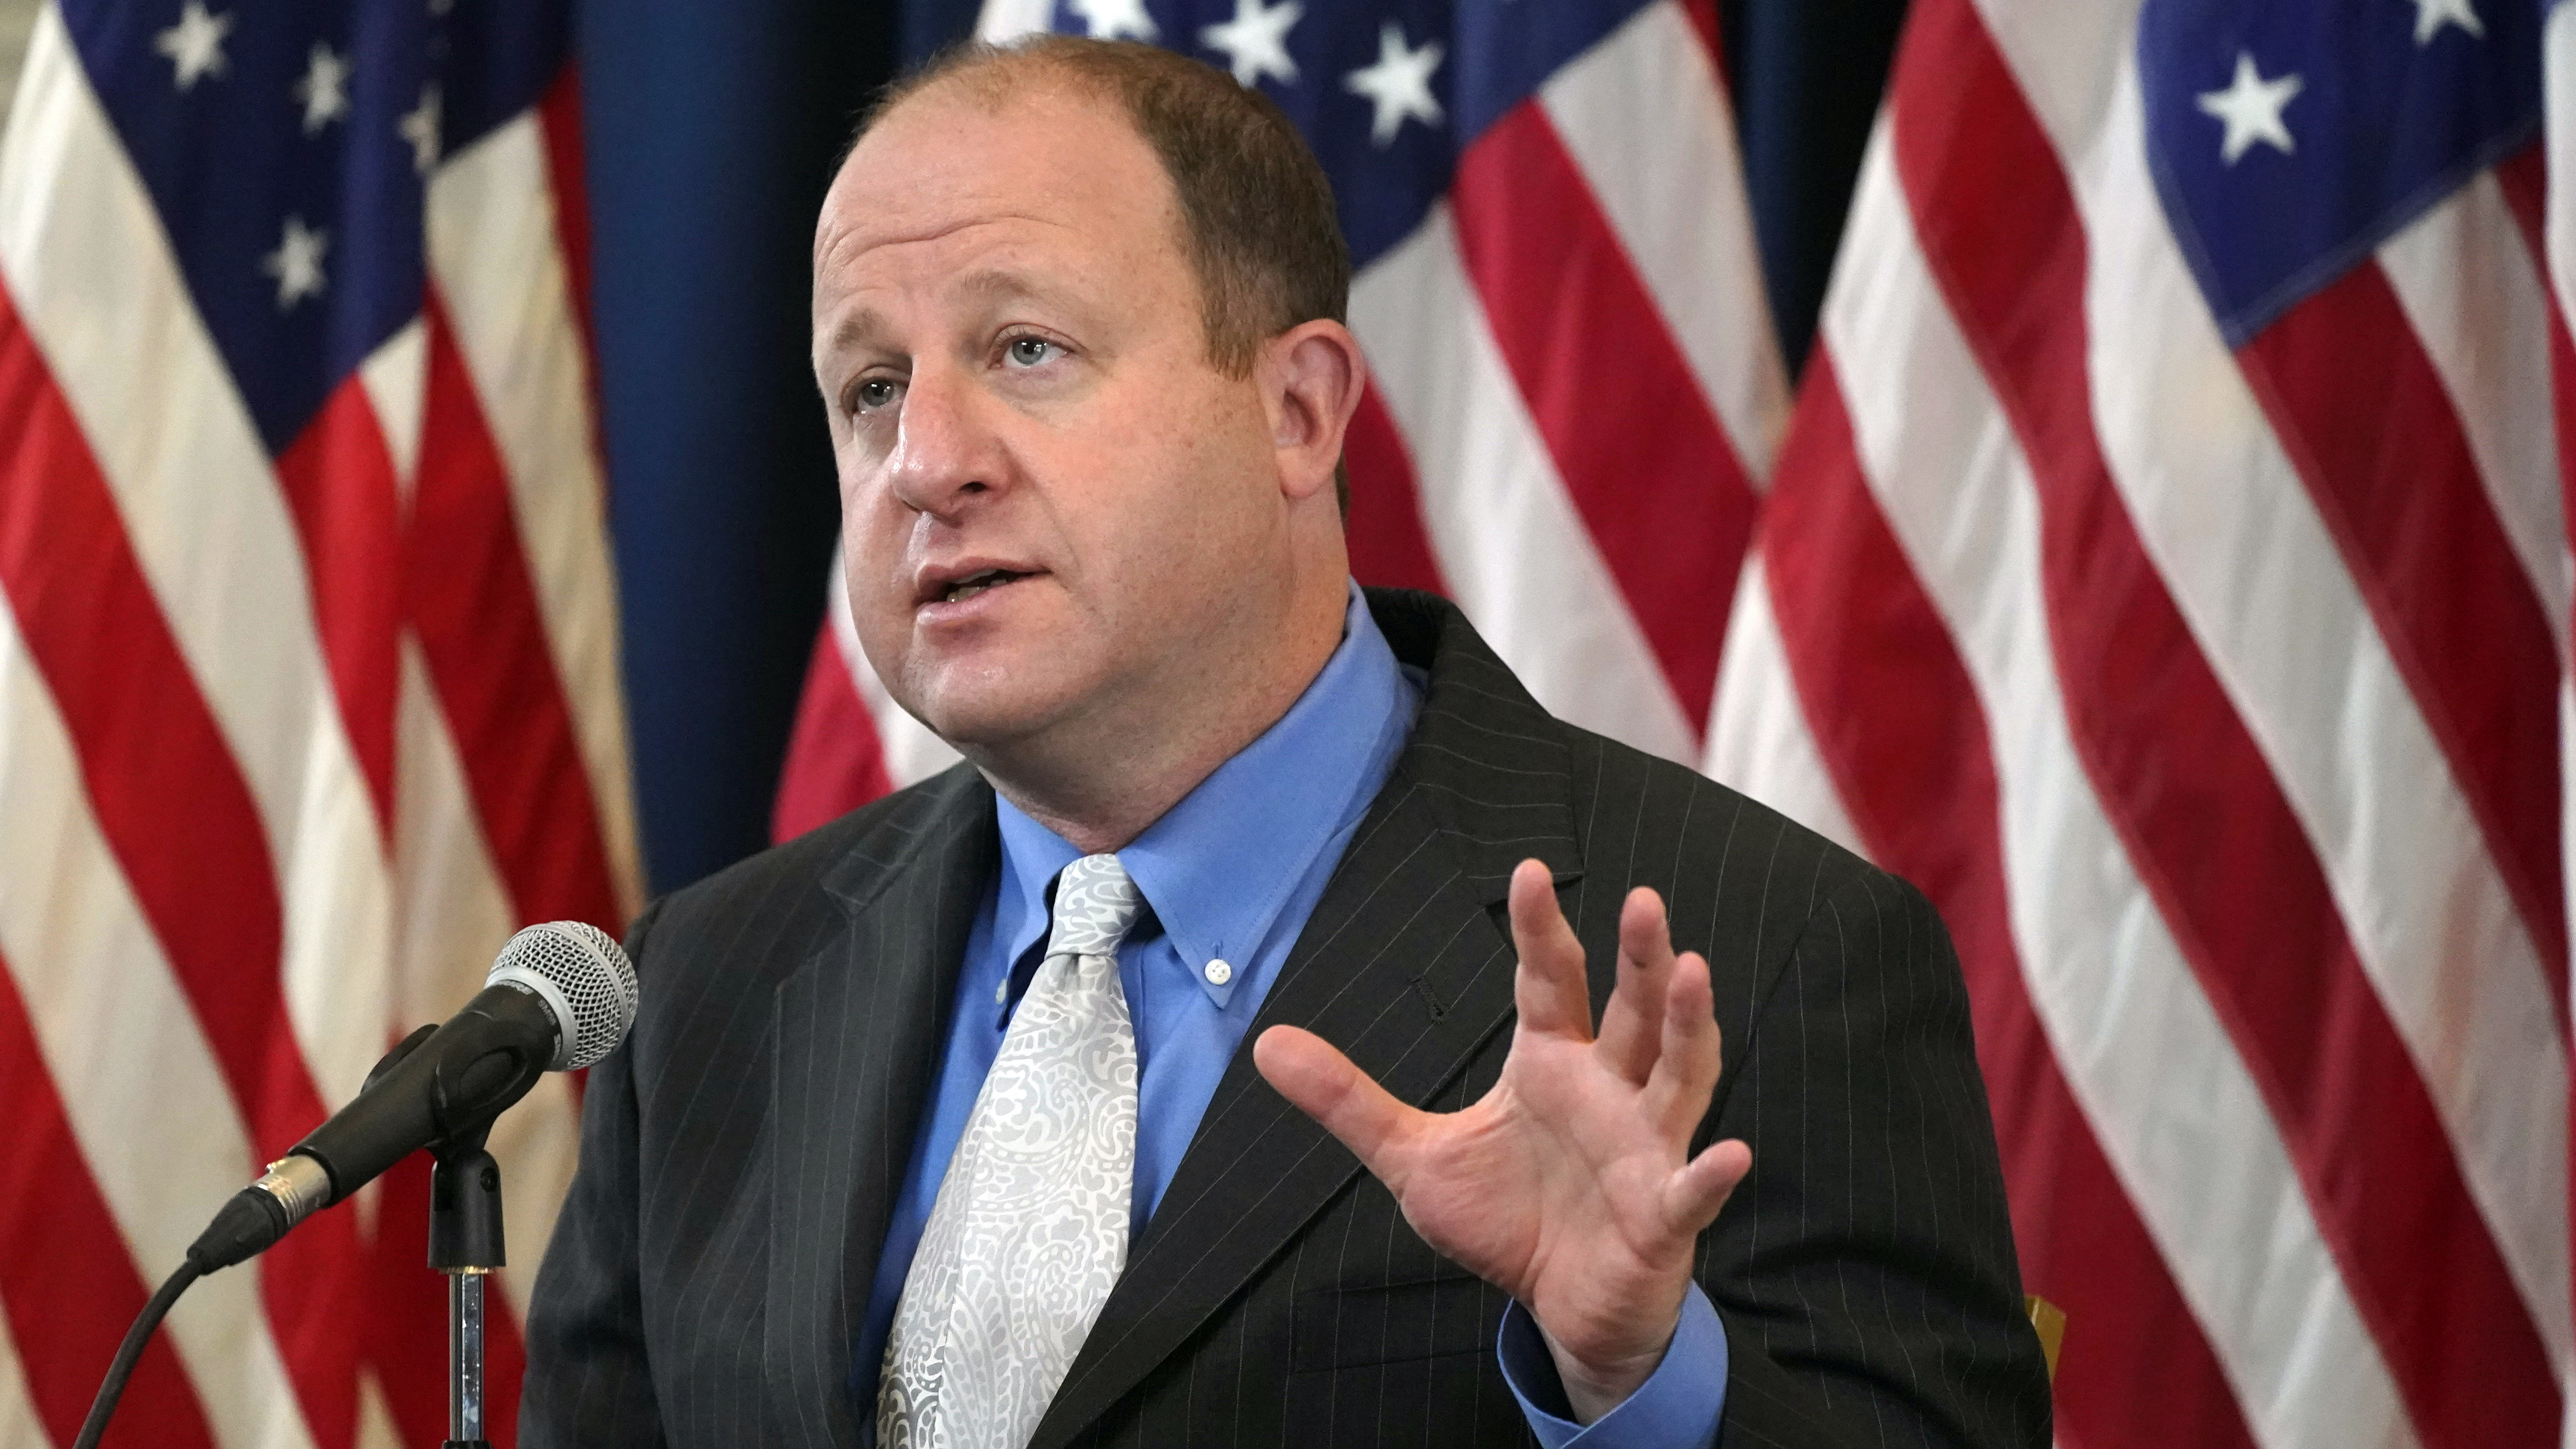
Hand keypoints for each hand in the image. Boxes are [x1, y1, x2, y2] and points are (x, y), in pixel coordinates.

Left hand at [1254, 859, 1751, 1422]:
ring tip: (1693, 974)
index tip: (1528, 872)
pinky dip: (1712, 1172)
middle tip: (1642, 900)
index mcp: (1551, 1064)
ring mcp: (1645, 1147)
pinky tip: (1728, 1151)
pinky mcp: (1664, 1212)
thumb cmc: (1506, 1218)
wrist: (1558, 1307)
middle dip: (1639, 956)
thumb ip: (1349, 1100)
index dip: (1541, 930)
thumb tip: (1266, 1044)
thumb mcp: (1413, 1157)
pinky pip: (1693, 1188)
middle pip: (1631, 1011)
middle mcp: (1608, 1091)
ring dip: (1688, 1028)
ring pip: (1677, 1075)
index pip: (1549, 982)